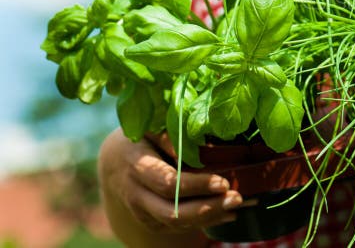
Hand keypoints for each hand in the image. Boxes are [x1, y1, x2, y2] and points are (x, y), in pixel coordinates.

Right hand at [98, 128, 250, 245]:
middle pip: (171, 211)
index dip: (196, 185)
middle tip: (236, 198)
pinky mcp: (150, 221)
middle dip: (207, 208)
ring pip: (175, 223)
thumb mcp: (154, 128)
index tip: (223, 182)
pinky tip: (227, 214)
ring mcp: (141, 211)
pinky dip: (203, 222)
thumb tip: (199, 148)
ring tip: (236, 206)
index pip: (168, 183)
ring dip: (209, 217)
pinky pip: (177, 227)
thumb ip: (172, 137)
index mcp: (137, 166)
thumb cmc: (143, 138)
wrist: (117, 161)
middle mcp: (136, 193)